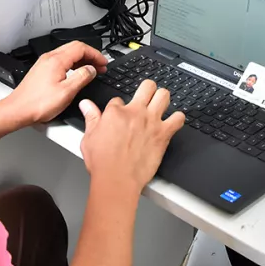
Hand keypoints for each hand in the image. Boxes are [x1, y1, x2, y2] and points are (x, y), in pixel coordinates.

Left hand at [1, 41, 107, 125]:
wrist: (17, 110)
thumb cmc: (38, 104)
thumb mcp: (66, 92)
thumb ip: (82, 78)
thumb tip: (92, 69)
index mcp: (56, 60)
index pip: (81, 48)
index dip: (96, 54)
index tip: (104, 63)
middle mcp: (49, 58)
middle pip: (74, 48)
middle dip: (90, 55)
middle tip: (100, 66)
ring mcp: (44, 63)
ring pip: (68, 54)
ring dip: (82, 60)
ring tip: (91, 70)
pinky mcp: (42, 70)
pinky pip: (61, 61)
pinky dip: (72, 64)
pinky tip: (76, 74)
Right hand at [79, 80, 185, 195]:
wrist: (117, 179)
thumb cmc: (103, 162)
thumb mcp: (89, 137)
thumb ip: (91, 117)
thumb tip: (86, 105)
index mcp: (116, 113)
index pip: (119, 99)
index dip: (119, 106)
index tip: (119, 115)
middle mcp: (135, 113)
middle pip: (147, 86)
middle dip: (147, 89)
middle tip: (146, 96)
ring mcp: (151, 122)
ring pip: (164, 95)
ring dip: (162, 98)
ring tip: (160, 104)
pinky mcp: (163, 134)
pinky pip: (178, 119)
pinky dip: (178, 119)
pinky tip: (173, 122)